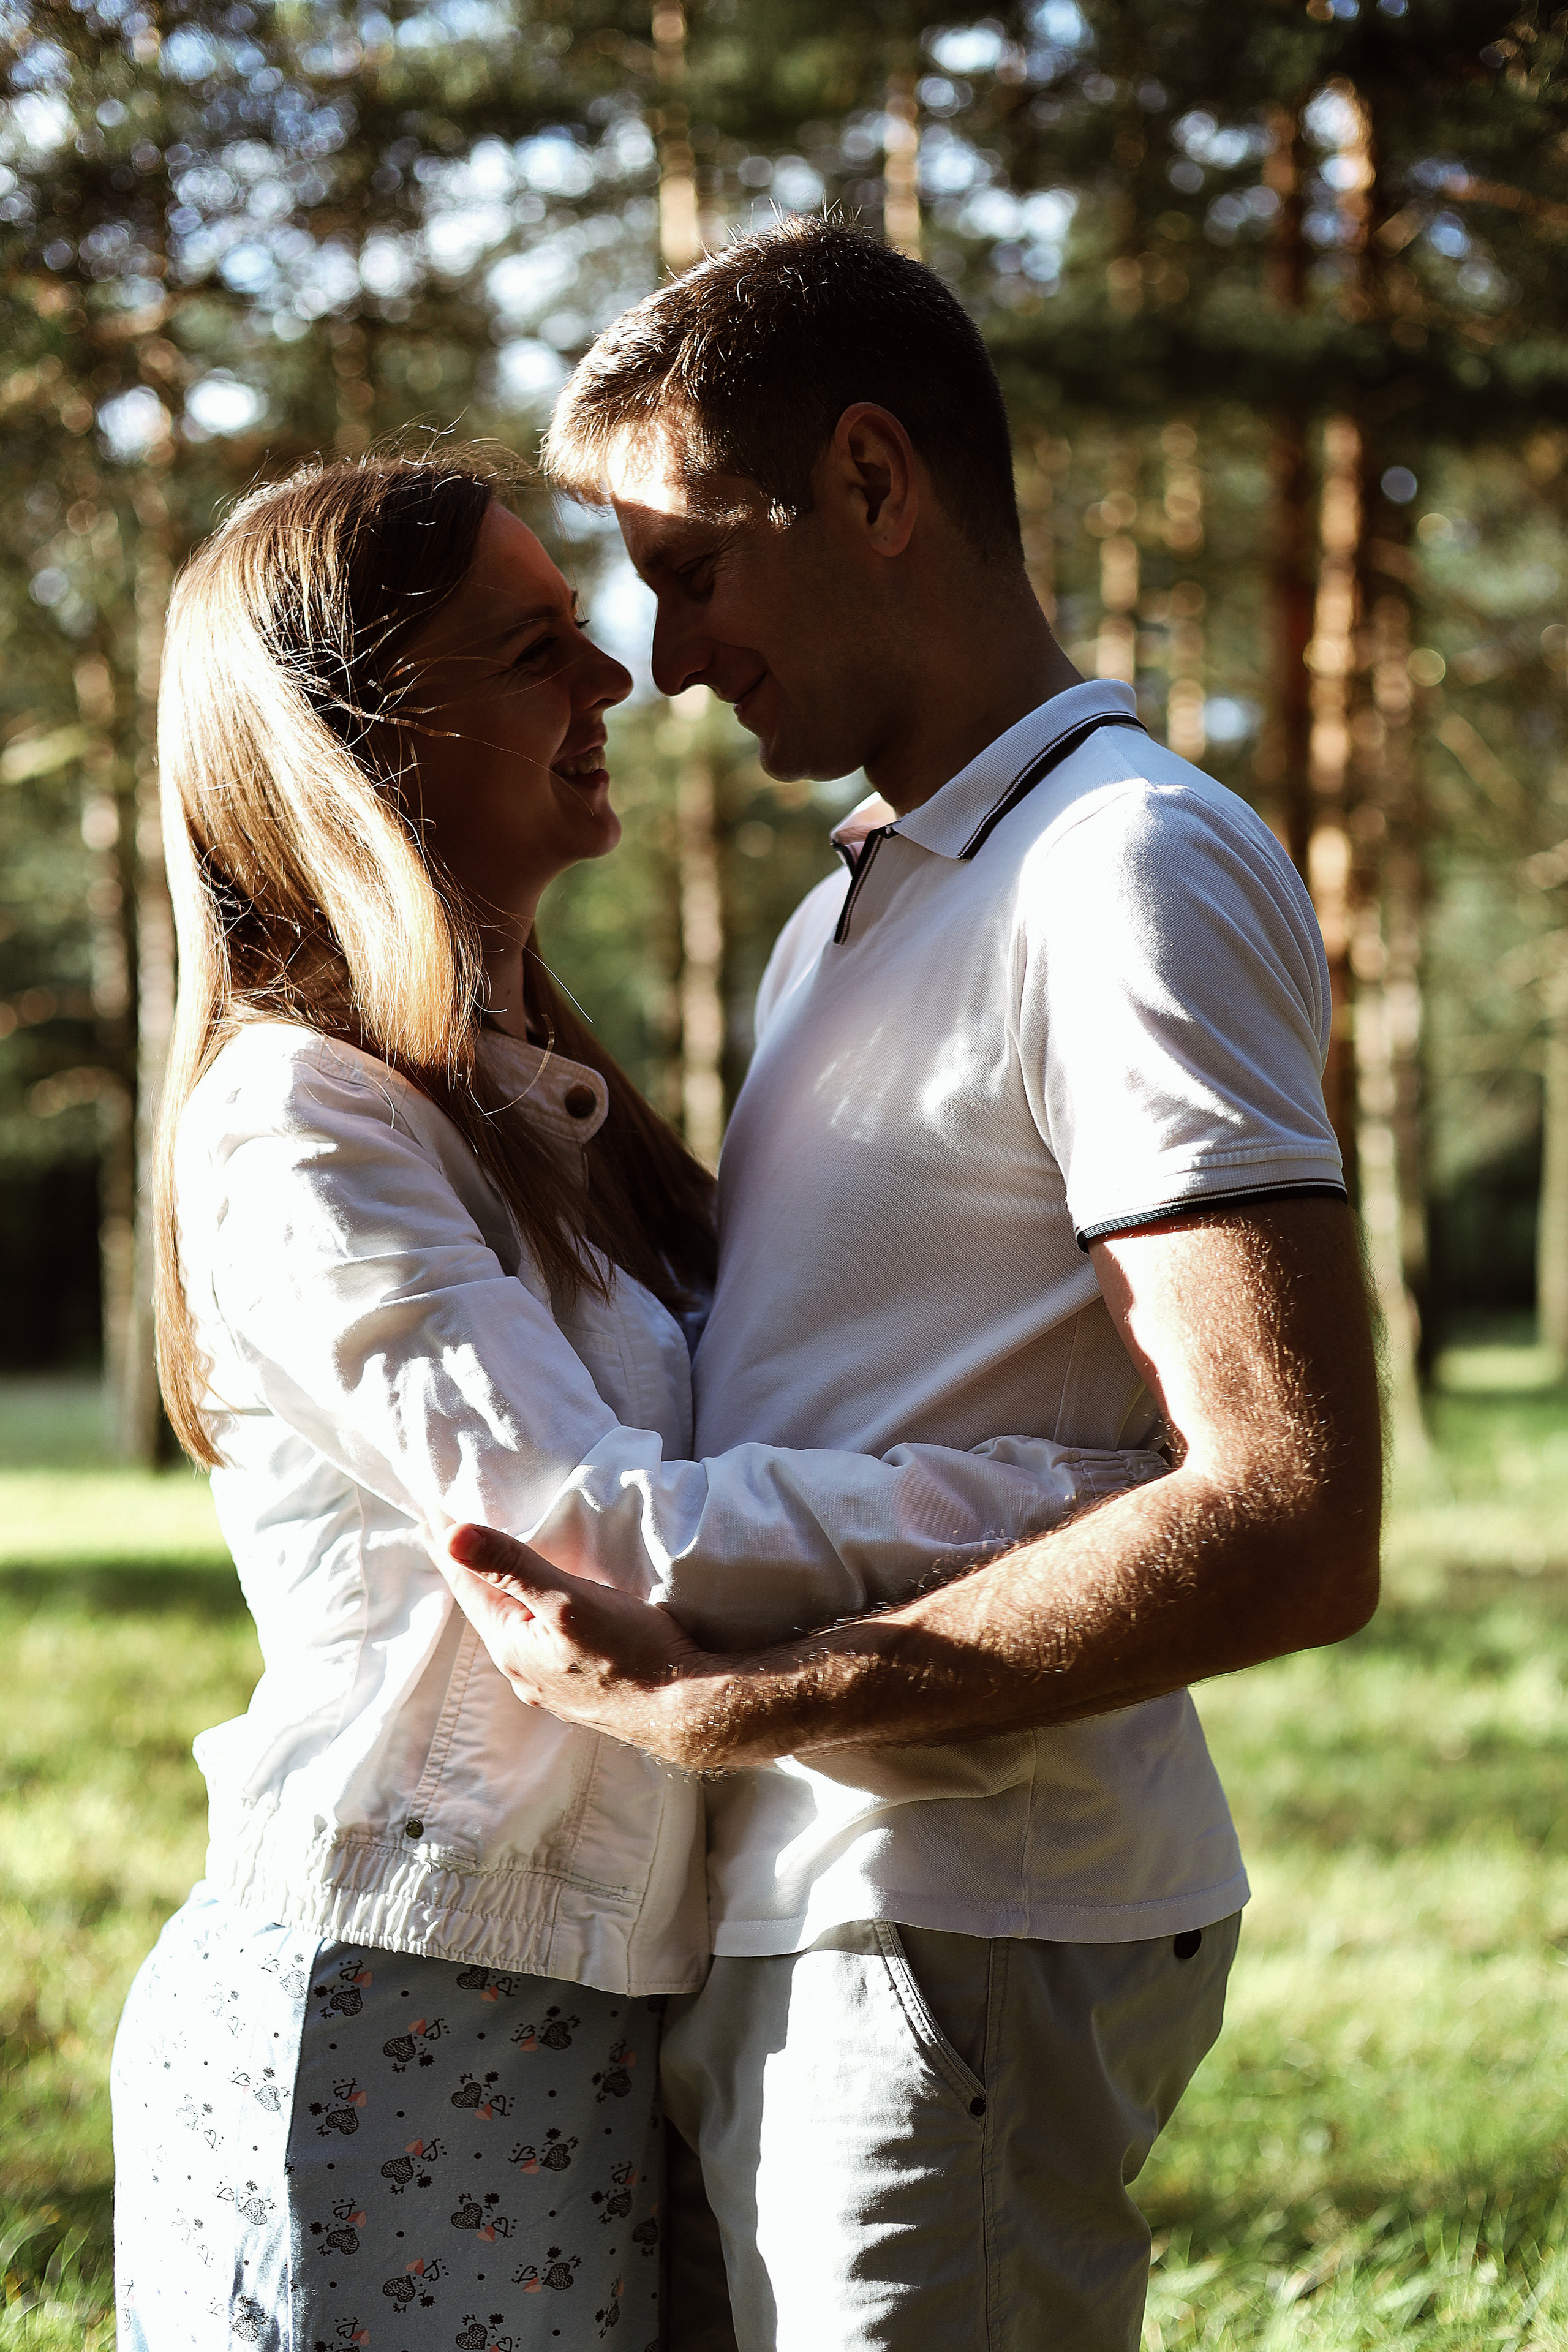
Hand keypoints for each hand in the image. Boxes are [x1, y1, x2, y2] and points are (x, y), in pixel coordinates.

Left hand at [437, 1523, 725, 1767]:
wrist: (685, 1709)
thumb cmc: (631, 1653)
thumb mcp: (568, 1600)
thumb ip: (512, 1568)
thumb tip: (451, 1537)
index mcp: (510, 1644)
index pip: (466, 1582)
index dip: (448, 1542)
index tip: (429, 1508)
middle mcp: (521, 1668)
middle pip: (485, 1604)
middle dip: (470, 1567)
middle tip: (452, 1530)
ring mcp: (548, 1681)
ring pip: (513, 1624)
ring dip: (500, 1591)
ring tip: (492, 1565)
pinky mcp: (576, 1684)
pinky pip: (538, 1639)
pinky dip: (529, 1612)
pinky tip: (542, 1610)